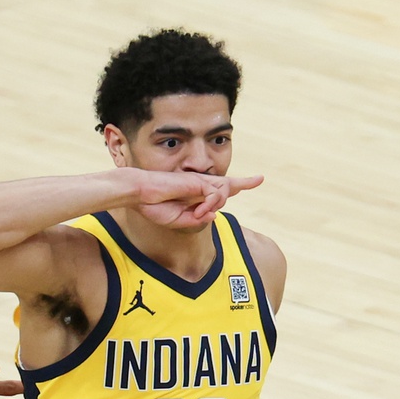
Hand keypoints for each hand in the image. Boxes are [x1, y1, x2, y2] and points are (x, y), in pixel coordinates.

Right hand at [131, 169, 261, 229]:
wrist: (140, 195)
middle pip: (227, 187)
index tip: (256, 179)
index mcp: (195, 194)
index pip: (221, 189)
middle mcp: (200, 186)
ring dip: (214, 206)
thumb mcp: (179, 220)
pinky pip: (214, 195)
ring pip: (222, 194)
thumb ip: (197, 219)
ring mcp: (199, 182)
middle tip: (259, 178)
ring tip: (196, 212)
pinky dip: (209, 205)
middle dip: (245, 183)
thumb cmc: (155, 207)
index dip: (240, 184)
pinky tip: (198, 209)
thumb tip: (214, 215)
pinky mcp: (198, 182)